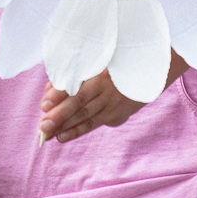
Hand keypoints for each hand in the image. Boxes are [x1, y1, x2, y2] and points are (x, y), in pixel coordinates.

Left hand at [38, 55, 186, 142]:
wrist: (153, 70)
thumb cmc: (119, 61)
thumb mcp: (100, 61)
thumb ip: (76, 74)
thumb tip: (51, 89)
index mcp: (103, 73)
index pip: (79, 86)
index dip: (60, 94)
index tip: (45, 103)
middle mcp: (108, 90)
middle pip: (80, 105)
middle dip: (59, 115)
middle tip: (42, 125)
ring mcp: (114, 104)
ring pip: (86, 117)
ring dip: (65, 126)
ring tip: (47, 134)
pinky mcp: (117, 115)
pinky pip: (94, 123)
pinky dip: (77, 130)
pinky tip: (62, 136)